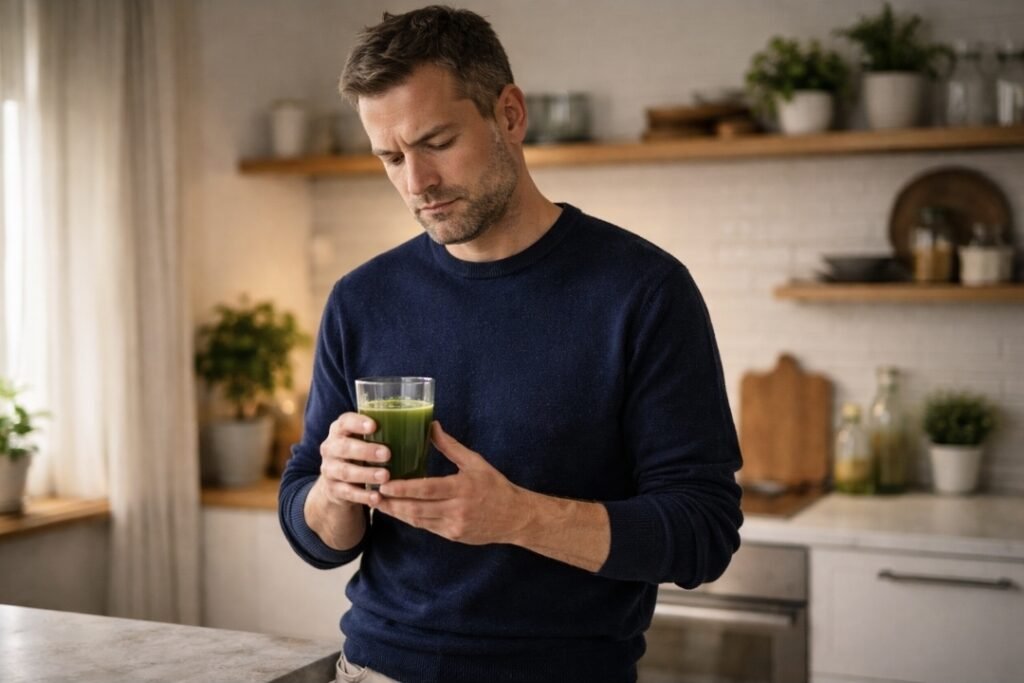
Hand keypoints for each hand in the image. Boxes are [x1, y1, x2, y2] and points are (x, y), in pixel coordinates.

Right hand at [315, 411, 391, 508]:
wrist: (337, 481)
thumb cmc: (360, 453)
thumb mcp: (365, 440)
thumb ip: (384, 432)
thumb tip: (426, 426)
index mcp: (340, 430)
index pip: (345, 422)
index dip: (357, 423)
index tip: (374, 425)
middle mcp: (331, 448)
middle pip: (344, 447)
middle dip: (365, 451)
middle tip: (387, 454)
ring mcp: (329, 470)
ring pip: (346, 472)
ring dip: (366, 474)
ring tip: (385, 476)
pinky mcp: (333, 490)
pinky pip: (348, 493)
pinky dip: (363, 496)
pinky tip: (378, 497)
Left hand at [375, 421, 529, 545]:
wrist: (515, 517)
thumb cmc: (495, 486)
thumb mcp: (475, 462)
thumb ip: (451, 446)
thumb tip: (431, 426)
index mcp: (462, 487)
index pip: (427, 489)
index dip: (403, 488)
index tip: (384, 484)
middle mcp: (457, 509)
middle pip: (417, 508)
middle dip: (393, 503)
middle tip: (373, 495)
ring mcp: (454, 526)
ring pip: (418, 521)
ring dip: (397, 513)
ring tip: (379, 504)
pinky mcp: (452, 536)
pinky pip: (426, 528)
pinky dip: (411, 519)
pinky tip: (399, 511)